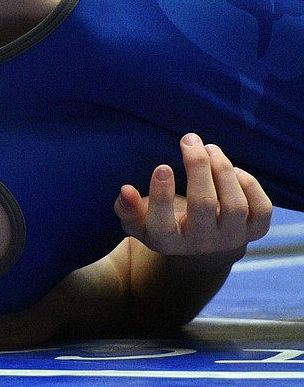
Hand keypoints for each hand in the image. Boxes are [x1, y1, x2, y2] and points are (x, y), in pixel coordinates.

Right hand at [114, 133, 272, 257]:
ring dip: (222, 170)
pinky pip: (260, 208)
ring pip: (234, 205)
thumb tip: (125, 190)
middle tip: (189, 140)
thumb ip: (128, 208)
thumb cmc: (165, 224)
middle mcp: (201, 244)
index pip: (162, 224)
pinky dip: (249, 184)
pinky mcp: (254, 231)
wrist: (202, 246)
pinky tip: (233, 170)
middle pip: (204, 205)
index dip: (161, 195)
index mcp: (168, 242)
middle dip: (197, 168)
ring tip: (210, 148)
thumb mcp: (140, 221)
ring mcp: (231, 238)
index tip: (162, 166)